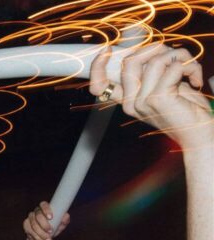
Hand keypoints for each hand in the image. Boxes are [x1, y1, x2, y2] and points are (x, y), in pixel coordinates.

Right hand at [23, 201, 69, 239]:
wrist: (44, 238)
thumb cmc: (54, 228)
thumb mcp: (61, 225)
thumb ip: (65, 220)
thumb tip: (66, 217)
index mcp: (45, 208)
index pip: (44, 204)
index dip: (46, 210)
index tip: (51, 217)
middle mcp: (37, 211)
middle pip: (38, 216)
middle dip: (44, 225)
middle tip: (51, 232)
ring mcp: (30, 218)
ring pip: (34, 225)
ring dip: (42, 234)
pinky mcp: (26, 225)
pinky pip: (30, 231)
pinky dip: (38, 238)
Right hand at [91, 45, 210, 150]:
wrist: (200, 133)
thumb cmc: (186, 108)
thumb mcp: (164, 85)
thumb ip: (152, 70)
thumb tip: (149, 47)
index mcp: (128, 101)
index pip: (99, 86)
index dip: (97, 66)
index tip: (107, 50)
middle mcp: (131, 103)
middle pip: (130, 61)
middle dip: (157, 49)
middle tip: (176, 57)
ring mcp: (143, 102)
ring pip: (156, 61)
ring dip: (180, 56)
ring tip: (190, 69)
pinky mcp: (159, 99)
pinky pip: (174, 67)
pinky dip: (191, 67)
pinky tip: (195, 80)